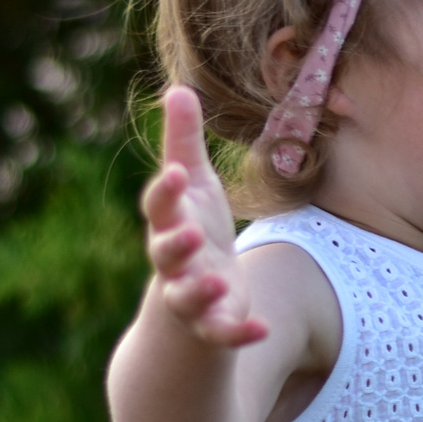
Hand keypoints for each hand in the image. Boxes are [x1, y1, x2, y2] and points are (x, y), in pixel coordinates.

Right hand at [140, 86, 266, 347]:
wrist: (196, 295)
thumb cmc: (194, 227)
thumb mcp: (194, 185)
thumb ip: (184, 142)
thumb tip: (177, 87)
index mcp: (170, 222)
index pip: (159, 206)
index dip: (164, 191)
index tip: (175, 173)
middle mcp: (174, 261)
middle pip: (165, 253)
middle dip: (175, 244)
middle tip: (191, 233)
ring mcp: (190, 296)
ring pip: (187, 297)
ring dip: (201, 292)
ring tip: (221, 284)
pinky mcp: (213, 325)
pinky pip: (222, 333)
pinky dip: (239, 333)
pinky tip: (263, 329)